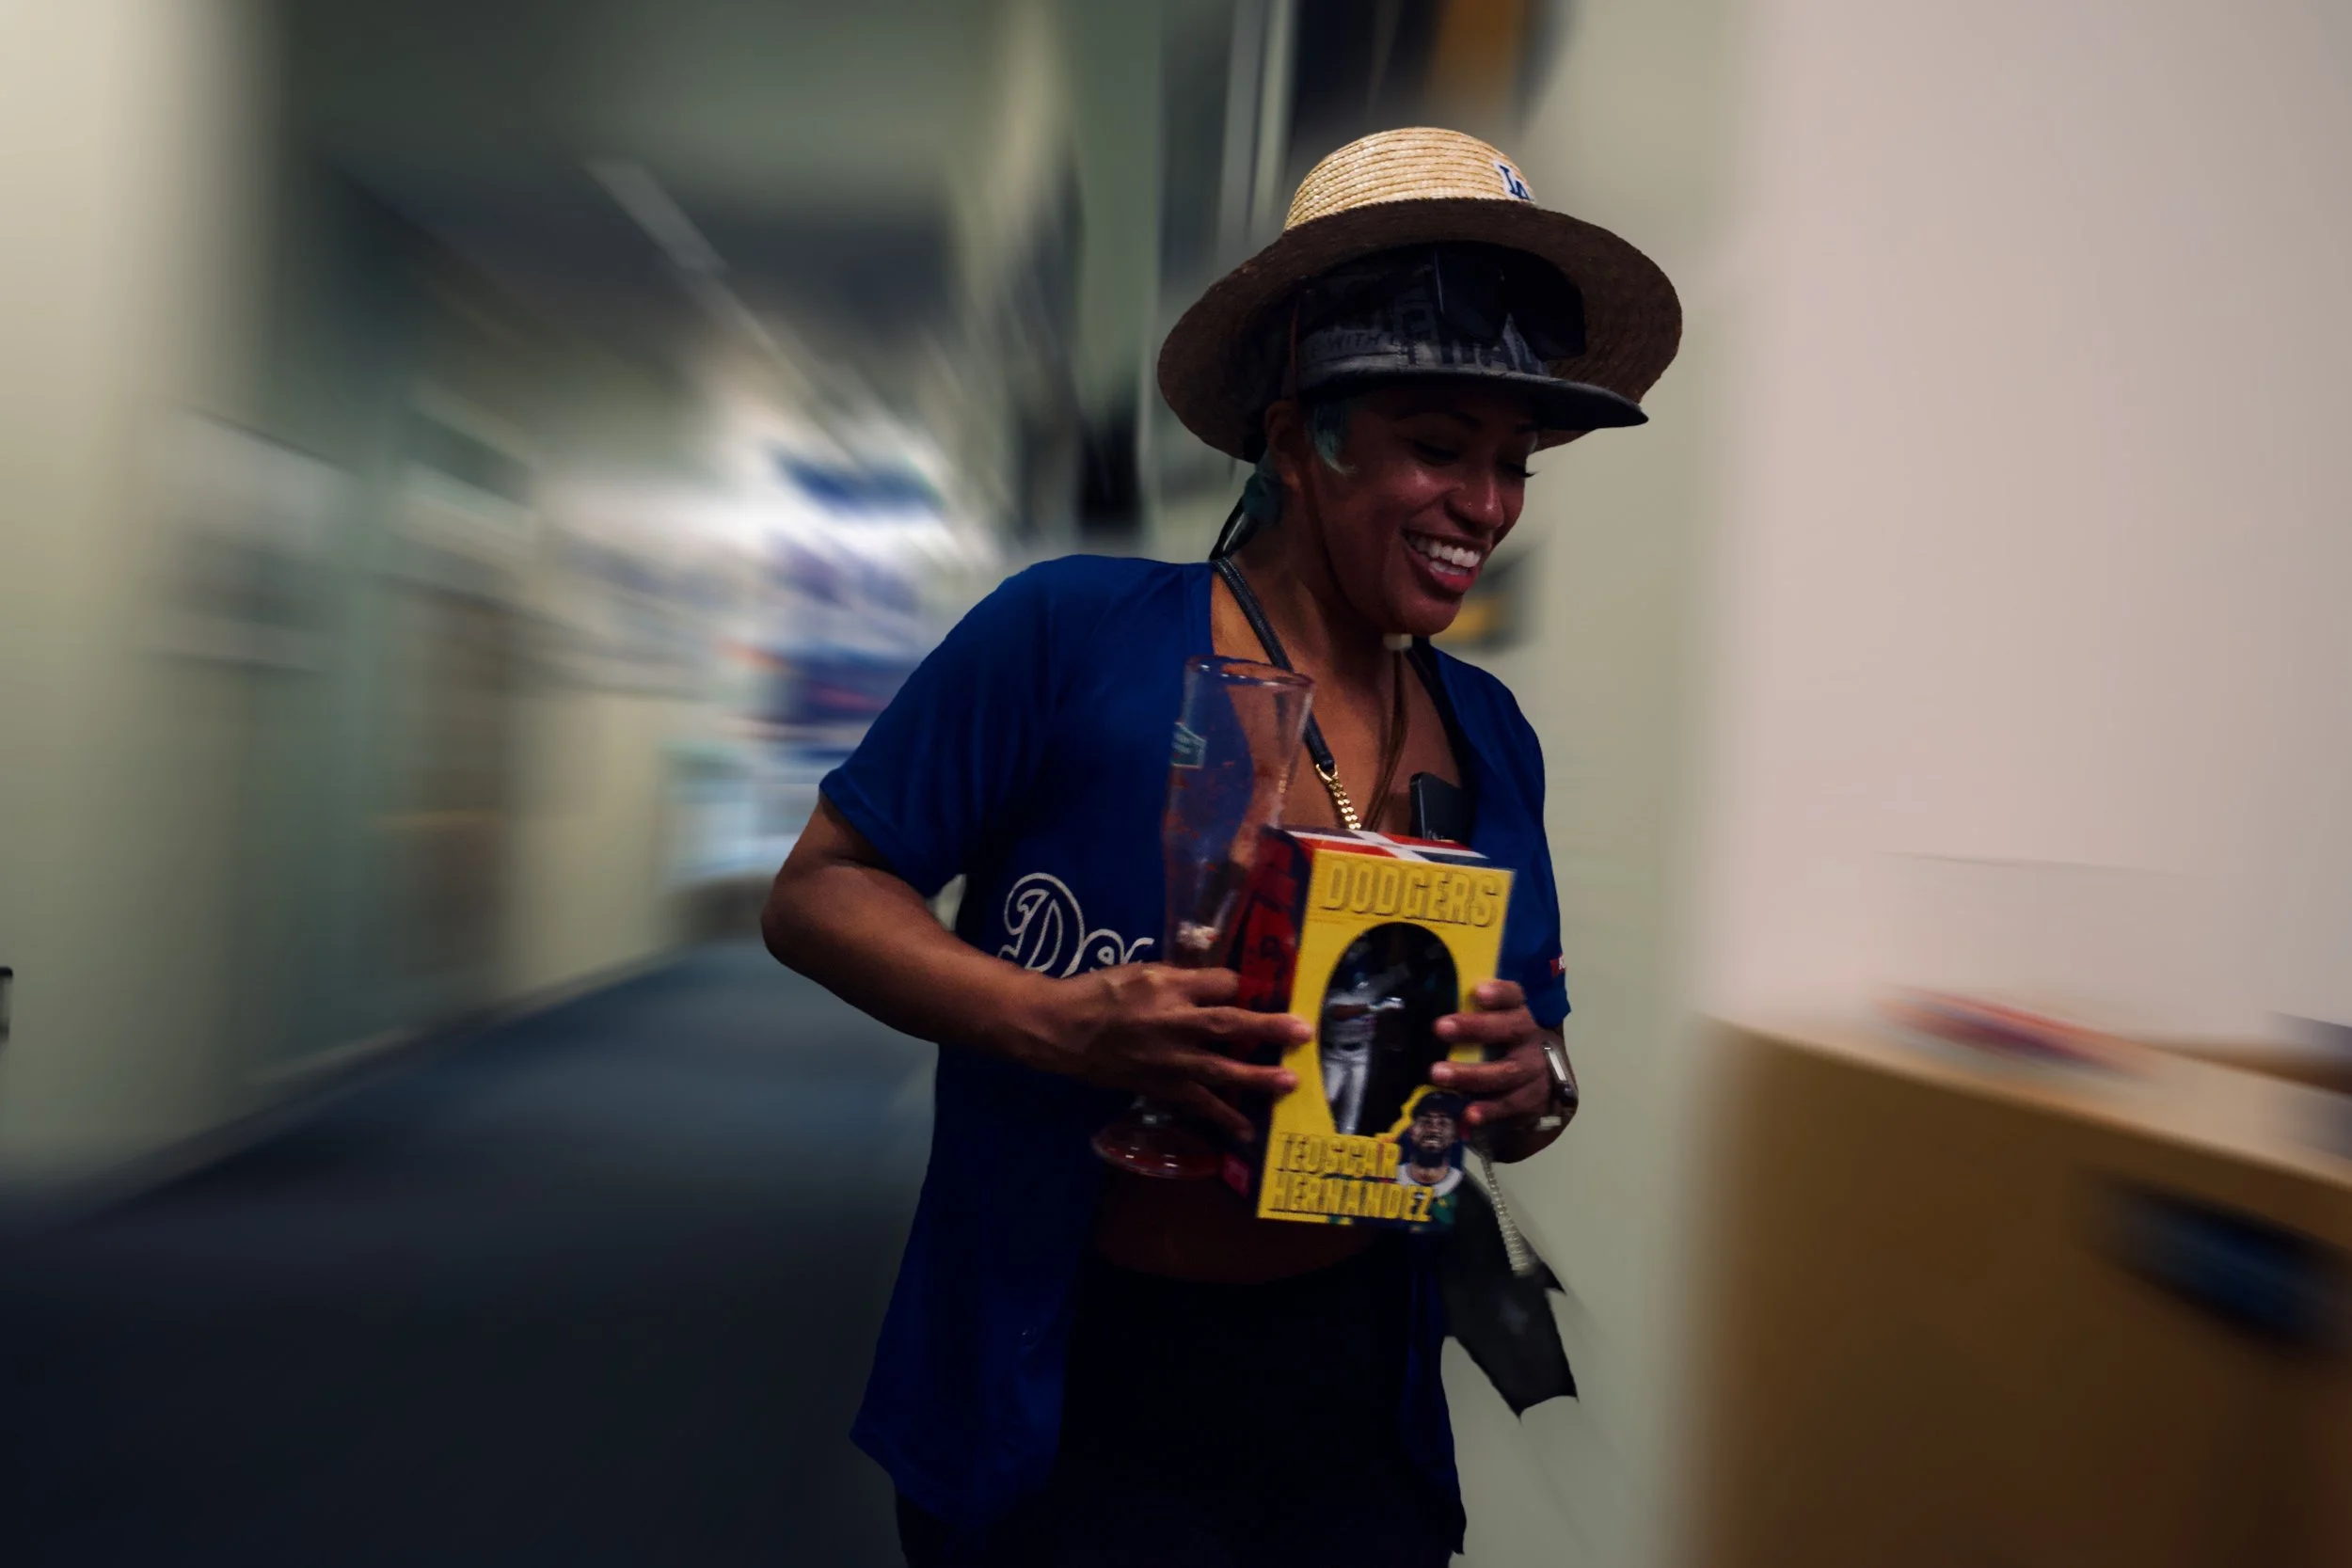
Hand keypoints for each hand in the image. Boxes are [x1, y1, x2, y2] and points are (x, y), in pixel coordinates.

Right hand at [1040, 964, 1306, 1141]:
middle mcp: (1173, 1021)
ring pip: (1220, 1068)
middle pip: (1230, 1023)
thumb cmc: (1099, 992)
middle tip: (1303, 1033)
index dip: (1239, 985)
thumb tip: (1214, 979)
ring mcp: (1167, 1058)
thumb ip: (1178, 975)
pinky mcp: (1159, 1085)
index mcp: (1168, 985)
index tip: (1248, 989)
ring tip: (1290, 1082)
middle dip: (1269, 1027)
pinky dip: (1222, 1115)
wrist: (1061, 1028)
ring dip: (1257, 1076)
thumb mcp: (1139, 969)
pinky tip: (1246, 1129)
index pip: (1222, 982)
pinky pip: (1196, 1102)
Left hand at [1426, 980, 1565, 1160]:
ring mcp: (1534, 1071)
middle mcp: (1532, 1039)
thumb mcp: (1497, 1023)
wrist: (1544, 1080)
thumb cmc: (1506, 1043)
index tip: (1478, 992)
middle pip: (1511, 1029)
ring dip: (1471, 1075)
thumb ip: (1471, 1016)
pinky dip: (1488, 1111)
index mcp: (1521, 1012)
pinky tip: (1467, 1116)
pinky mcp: (1531, 1101)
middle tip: (1440, 1027)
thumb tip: (1421, 1005)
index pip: (1514, 996)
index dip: (1499, 993)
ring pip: (1507, 1072)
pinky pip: (1509, 1106)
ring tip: (1438, 1074)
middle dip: (1476, 1028)